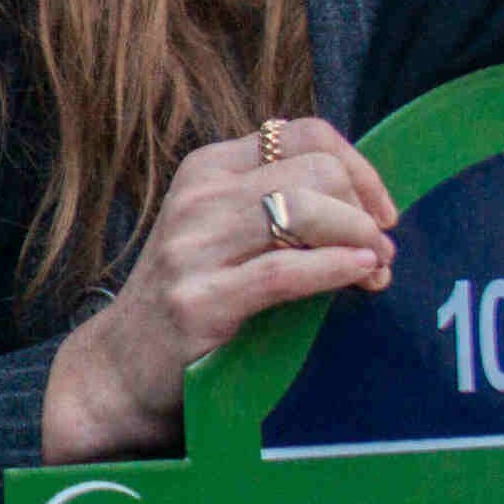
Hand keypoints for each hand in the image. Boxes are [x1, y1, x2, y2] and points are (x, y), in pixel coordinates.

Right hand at [37, 119, 397, 462]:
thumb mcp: (226, 232)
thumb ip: (280, 207)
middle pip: (316, 171)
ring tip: (375, 272)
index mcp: (210, 169)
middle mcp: (199, 197)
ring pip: (304, 211)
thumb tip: (371, 208)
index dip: (360, 168)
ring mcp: (192, 248)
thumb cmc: (193, 298)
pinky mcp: (198, 301)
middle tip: (381, 253)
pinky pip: (284, 272)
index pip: (307, 135)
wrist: (121, 368)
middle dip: (364, 211)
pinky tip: (360, 276)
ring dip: (358, 240)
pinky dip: (335, 268)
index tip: (382, 212)